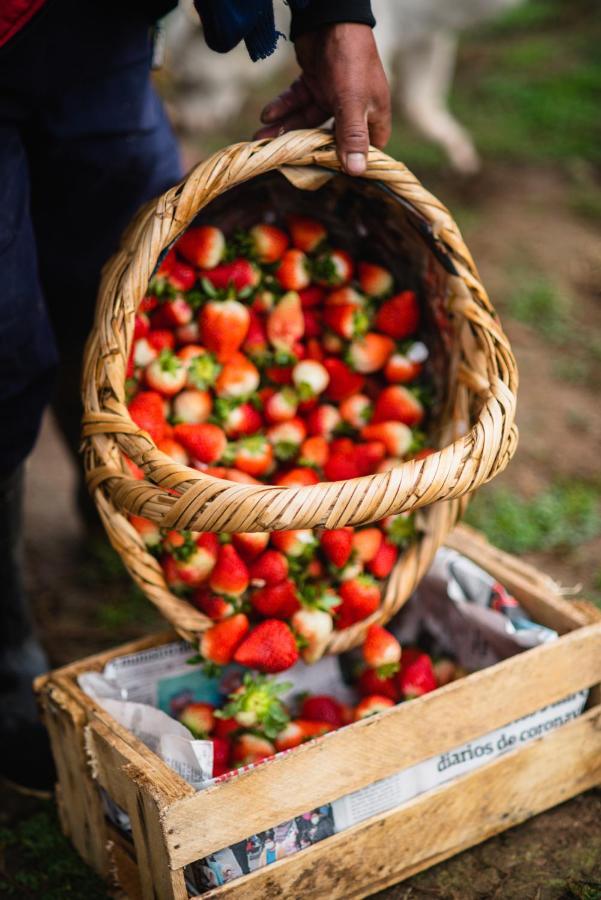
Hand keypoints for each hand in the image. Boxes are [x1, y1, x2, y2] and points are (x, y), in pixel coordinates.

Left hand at [255, 23, 389, 175]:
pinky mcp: (315, 83)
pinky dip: (283, 108)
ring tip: (261, 140)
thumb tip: (356, 171)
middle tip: (281, 161)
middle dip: (306, 149)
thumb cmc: (350, 58)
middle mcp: (354, 108)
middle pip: (331, 139)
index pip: (366, 149)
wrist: (330, 15)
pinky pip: (298, 101)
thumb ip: (353, 136)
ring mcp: (333, 96)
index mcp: (372, 115)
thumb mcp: (352, 101)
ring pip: (308, 120)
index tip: (330, 177)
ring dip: (286, 129)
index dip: (350, 164)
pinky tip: (266, 117)